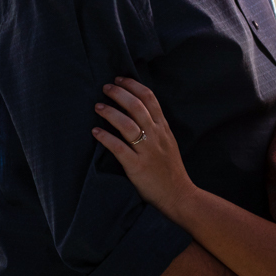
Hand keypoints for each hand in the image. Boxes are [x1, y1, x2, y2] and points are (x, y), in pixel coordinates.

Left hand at [92, 77, 196, 221]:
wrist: (179, 196)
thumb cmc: (170, 170)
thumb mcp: (168, 142)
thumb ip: (156, 126)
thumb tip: (137, 110)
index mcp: (163, 128)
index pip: (150, 98)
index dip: (133, 85)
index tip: (119, 79)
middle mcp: (156, 136)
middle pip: (137, 106)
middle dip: (119, 93)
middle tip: (105, 87)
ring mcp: (148, 151)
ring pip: (127, 124)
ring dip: (110, 112)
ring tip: (98, 106)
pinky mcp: (138, 167)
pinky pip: (119, 148)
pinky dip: (106, 138)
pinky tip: (95, 132)